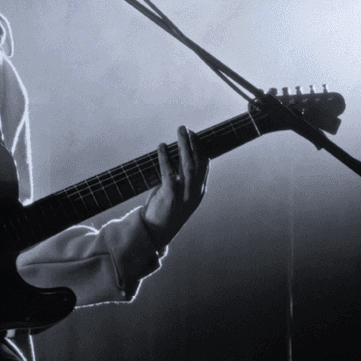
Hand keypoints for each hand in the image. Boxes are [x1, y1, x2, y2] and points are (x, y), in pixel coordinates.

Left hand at [142, 126, 208, 249]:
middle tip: (186, 128)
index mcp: (198, 191)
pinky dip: (166, 158)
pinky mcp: (170, 198)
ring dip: (183, 146)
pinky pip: (169, 174)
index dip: (199, 148)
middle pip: (197, 162)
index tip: (193, 134)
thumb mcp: (180, 193)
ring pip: (187, 165)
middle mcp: (194, 192)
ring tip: (179, 131)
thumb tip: (181, 156)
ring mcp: (184, 196)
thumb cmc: (166, 209)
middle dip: (192, 143)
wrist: (155, 232)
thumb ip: (183, 178)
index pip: (204, 165)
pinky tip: (162, 147)